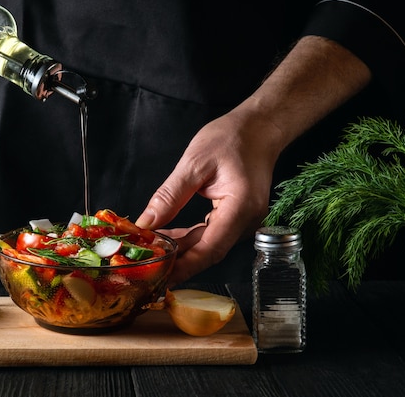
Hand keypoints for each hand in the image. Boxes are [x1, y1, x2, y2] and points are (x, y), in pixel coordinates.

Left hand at [136, 35, 371, 287]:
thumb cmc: (229, 139)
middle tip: (146, 267)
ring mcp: (244, 222)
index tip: (159, 277)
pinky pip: (211, 235)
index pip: (209, 249)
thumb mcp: (193, 164)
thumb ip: (169, 197)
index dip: (183, 266)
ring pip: (208, 246)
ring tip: (150, 252)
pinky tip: (168, 239)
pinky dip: (189, 239)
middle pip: (208, 252)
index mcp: (240, 208)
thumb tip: (145, 224)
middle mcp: (246, 222)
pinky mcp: (237, 218)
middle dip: (177, 262)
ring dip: (180, 251)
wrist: (259, 128)